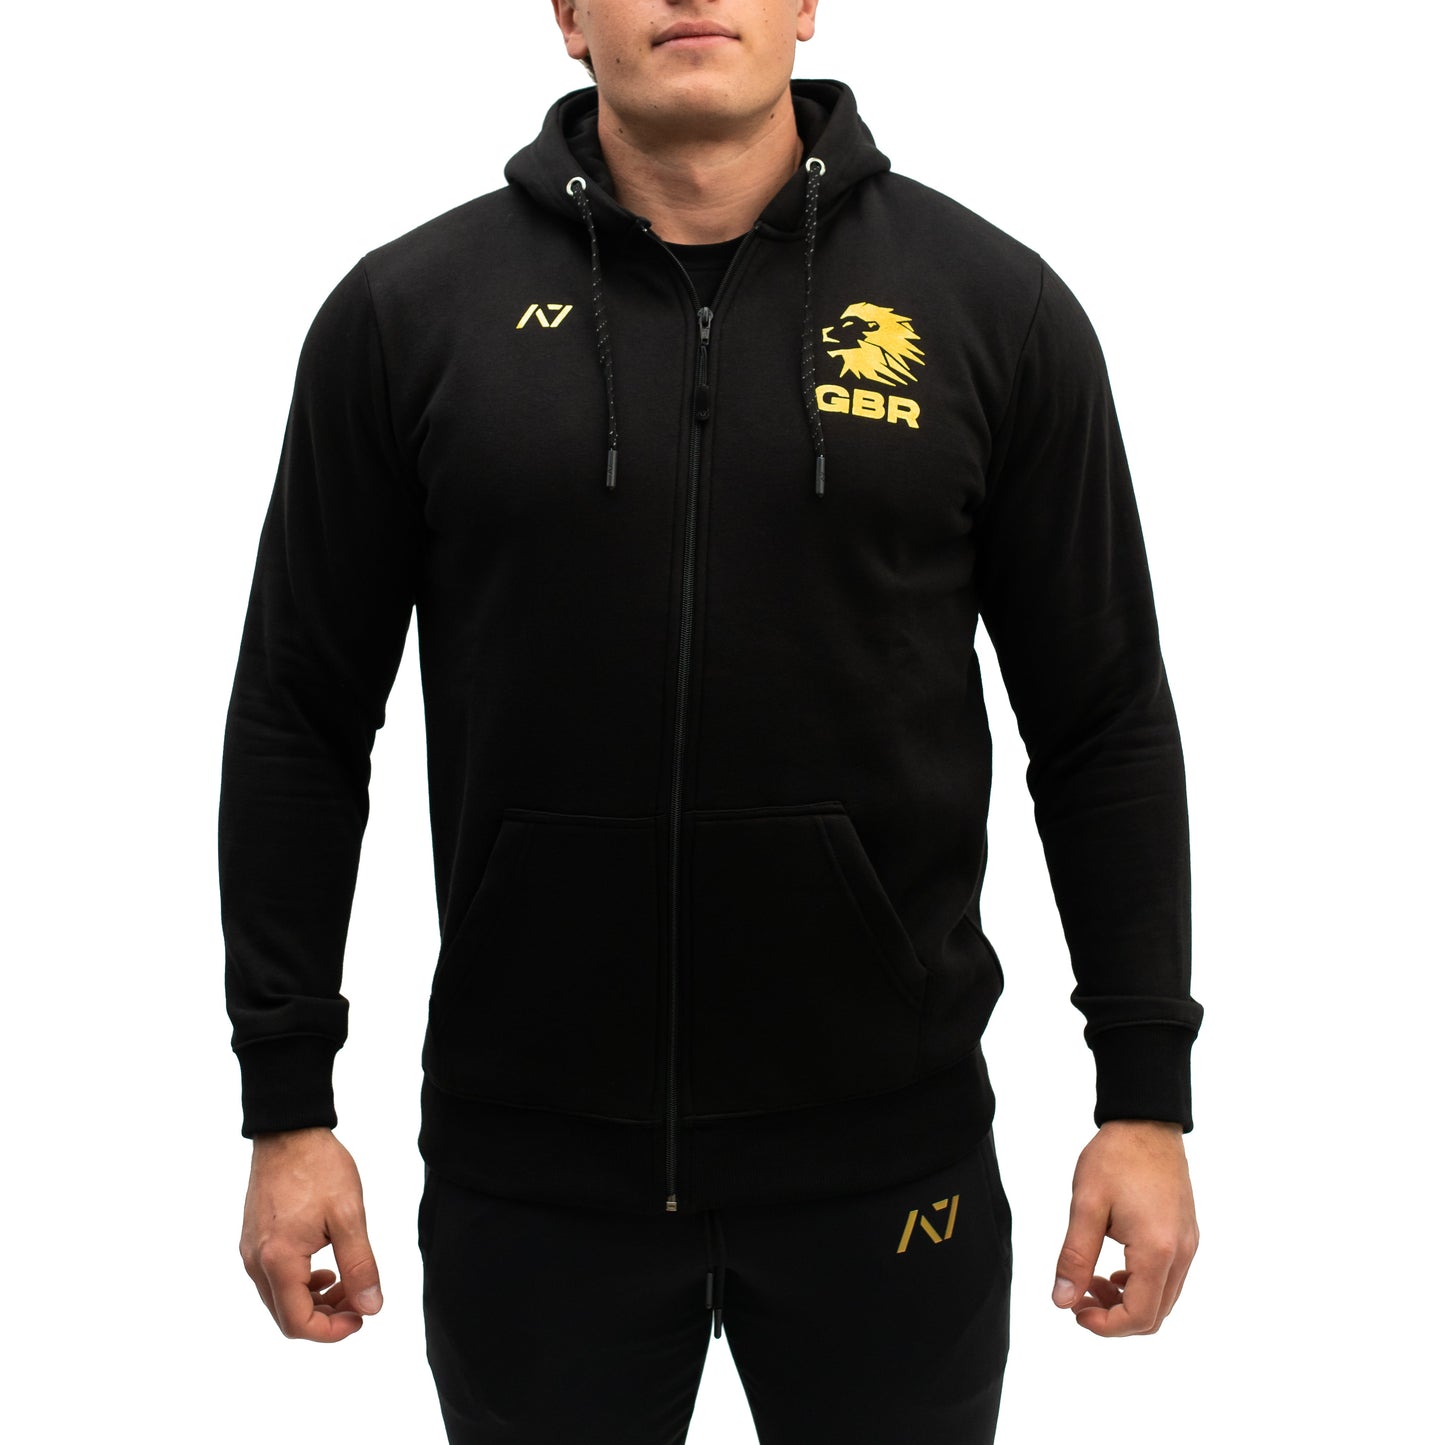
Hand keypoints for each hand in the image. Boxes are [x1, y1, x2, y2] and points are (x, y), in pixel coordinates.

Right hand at [238, 1126, 382, 1341]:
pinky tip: (326, 1267)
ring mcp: (251, 1251)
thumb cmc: (319, 1167)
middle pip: (287, 1316)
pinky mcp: (253, 1239)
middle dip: (326, 1317)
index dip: (332, 1332)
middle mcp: (256, 1262)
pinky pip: (274, 1278)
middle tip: (360, 1299)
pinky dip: (301, 1283)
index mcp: (278, 1260)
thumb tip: (371, 1307)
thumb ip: (360, 1264)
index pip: (298, 1323)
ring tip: (348, 1282)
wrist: (289, 1131)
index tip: (362, 1317)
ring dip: (315, 1301)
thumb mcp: (348, 1215)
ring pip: (280, 1299)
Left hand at [1052, 1119, 1197, 1336]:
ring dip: (1128, 1302)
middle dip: (1115, 1317)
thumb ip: (1075, 1256)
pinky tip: (1114, 1267)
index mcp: (1157, 1250)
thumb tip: (1062, 1300)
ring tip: (1091, 1280)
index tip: (1074, 1310)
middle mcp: (1181, 1253)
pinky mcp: (1186, 1235)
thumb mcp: (1086, 1204)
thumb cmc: (1115, 1158)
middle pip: (1155, 1315)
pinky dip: (1142, 1285)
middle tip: (1079, 1297)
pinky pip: (1168, 1278)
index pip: (1139, 1315)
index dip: (1106, 1325)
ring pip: (1163, 1299)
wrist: (1146, 1122)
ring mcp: (1188, 1245)